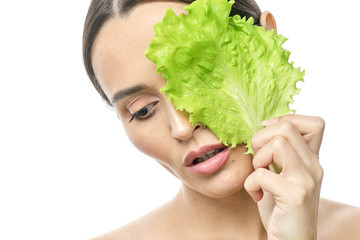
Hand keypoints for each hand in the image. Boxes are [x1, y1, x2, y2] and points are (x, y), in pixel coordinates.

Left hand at [244, 114, 324, 239]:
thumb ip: (278, 154)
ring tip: (259, 178)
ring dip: (257, 160)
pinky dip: (250, 184)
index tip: (267, 139)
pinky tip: (256, 196)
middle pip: (286, 127)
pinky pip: (262, 174)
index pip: (313, 123)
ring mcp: (306, 180)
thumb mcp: (281, 175)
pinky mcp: (295, 195)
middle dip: (261, 140)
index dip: (286, 121)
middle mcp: (314, 166)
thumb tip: (261, 128)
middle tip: (259, 162)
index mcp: (311, 159)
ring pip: (277, 143)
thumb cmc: (280, 208)